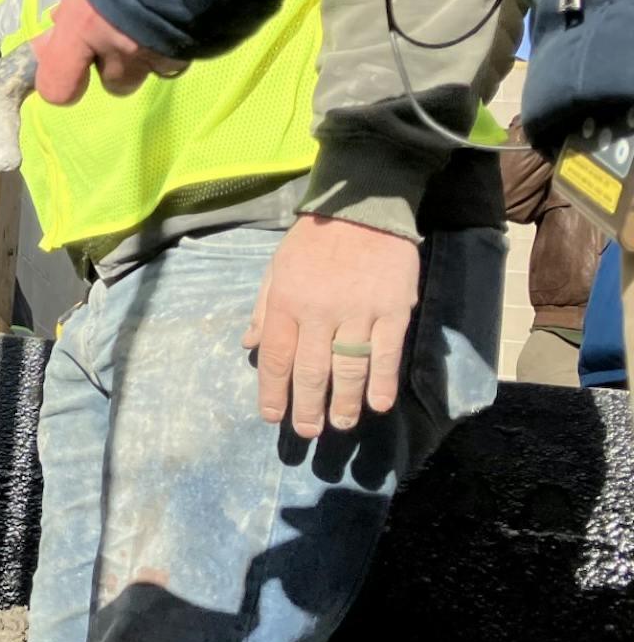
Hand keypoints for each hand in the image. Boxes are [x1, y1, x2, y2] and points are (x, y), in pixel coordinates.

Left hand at [34, 0, 186, 105]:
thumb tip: (64, 17)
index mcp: (85, 25)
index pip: (59, 87)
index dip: (59, 79)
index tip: (63, 56)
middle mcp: (123, 49)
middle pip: (115, 84)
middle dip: (113, 63)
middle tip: (117, 28)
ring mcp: (166, 51)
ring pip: (152, 70)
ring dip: (148, 53)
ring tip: (155, 16)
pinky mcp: (200, 46)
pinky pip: (183, 54)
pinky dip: (179, 40)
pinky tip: (182, 10)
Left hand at [246, 214, 419, 437]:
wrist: (362, 209)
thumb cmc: (312, 241)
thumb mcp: (276, 269)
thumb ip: (264, 309)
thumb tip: (249, 344)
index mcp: (286, 301)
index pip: (277, 358)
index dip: (273, 392)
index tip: (273, 417)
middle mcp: (319, 311)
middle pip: (311, 371)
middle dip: (307, 407)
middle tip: (307, 432)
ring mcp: (358, 312)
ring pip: (349, 368)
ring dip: (345, 402)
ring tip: (341, 423)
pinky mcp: (393, 309)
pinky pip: (386, 353)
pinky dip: (382, 382)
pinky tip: (378, 404)